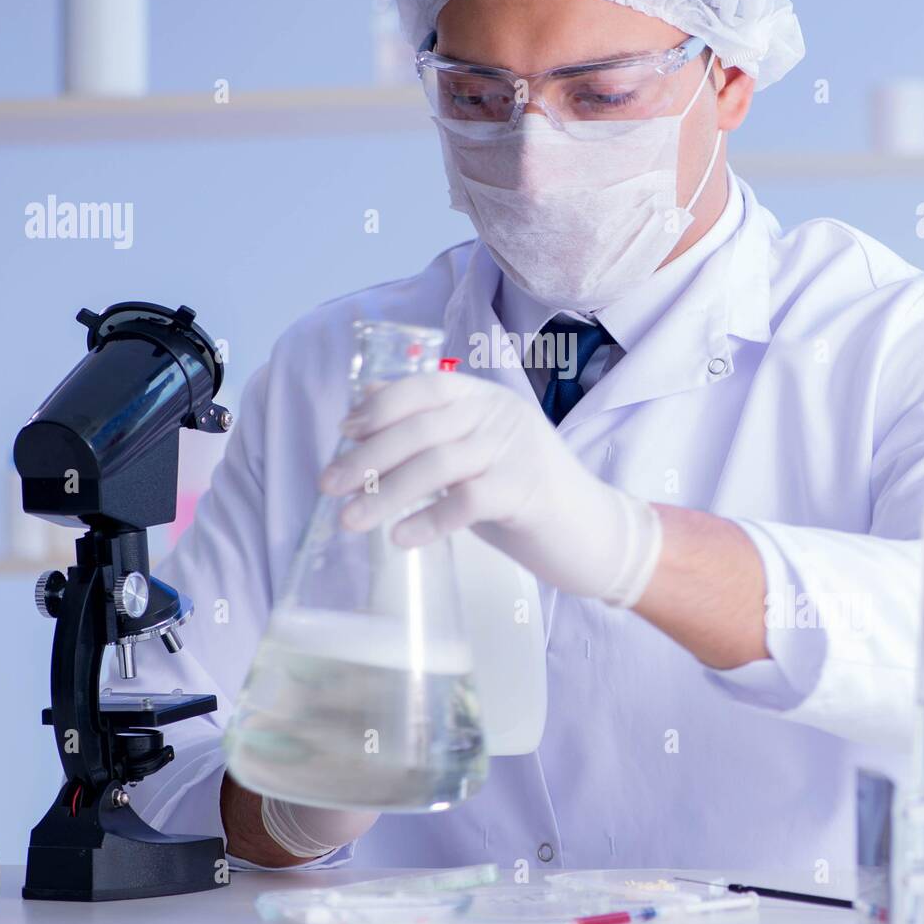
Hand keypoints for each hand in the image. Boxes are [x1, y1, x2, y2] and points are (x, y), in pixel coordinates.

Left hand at [318, 371, 661, 605]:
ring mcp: (516, 450)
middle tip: (328, 485)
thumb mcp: (475, 453)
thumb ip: (432, 431)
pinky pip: (467, 500)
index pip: (425, 386)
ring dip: (386, 492)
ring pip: (437, 462)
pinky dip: (428, 519)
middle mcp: (501, 416)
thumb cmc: (526, 496)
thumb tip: (366, 402)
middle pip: (421, 427)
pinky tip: (400, 537)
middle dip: (367, 456)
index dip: (379, 406)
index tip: (343, 433)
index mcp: (486, 399)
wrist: (594, 533)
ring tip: (351, 519)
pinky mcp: (528, 491)